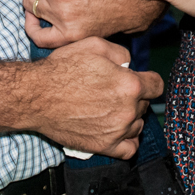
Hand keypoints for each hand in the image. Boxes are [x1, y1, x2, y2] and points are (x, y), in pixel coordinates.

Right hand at [29, 37, 161, 158]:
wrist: (37, 95)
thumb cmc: (63, 68)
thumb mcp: (94, 45)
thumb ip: (121, 53)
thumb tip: (130, 64)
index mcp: (130, 84)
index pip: (156, 85)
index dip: (148, 80)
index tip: (139, 80)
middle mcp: (127, 109)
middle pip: (145, 104)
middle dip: (134, 96)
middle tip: (113, 91)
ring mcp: (117, 130)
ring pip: (138, 125)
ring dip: (130, 117)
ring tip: (111, 109)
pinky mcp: (104, 146)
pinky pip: (130, 149)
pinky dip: (127, 140)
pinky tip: (118, 130)